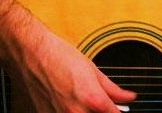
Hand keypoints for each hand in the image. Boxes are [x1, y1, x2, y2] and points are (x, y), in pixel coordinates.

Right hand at [9, 27, 135, 112]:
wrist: (33, 53)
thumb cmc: (61, 56)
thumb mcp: (92, 69)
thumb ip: (113, 88)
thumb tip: (128, 97)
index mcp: (92, 99)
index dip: (120, 112)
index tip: (122, 109)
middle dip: (104, 112)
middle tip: (106, 105)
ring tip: (89, 103)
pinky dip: (74, 112)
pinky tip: (74, 105)